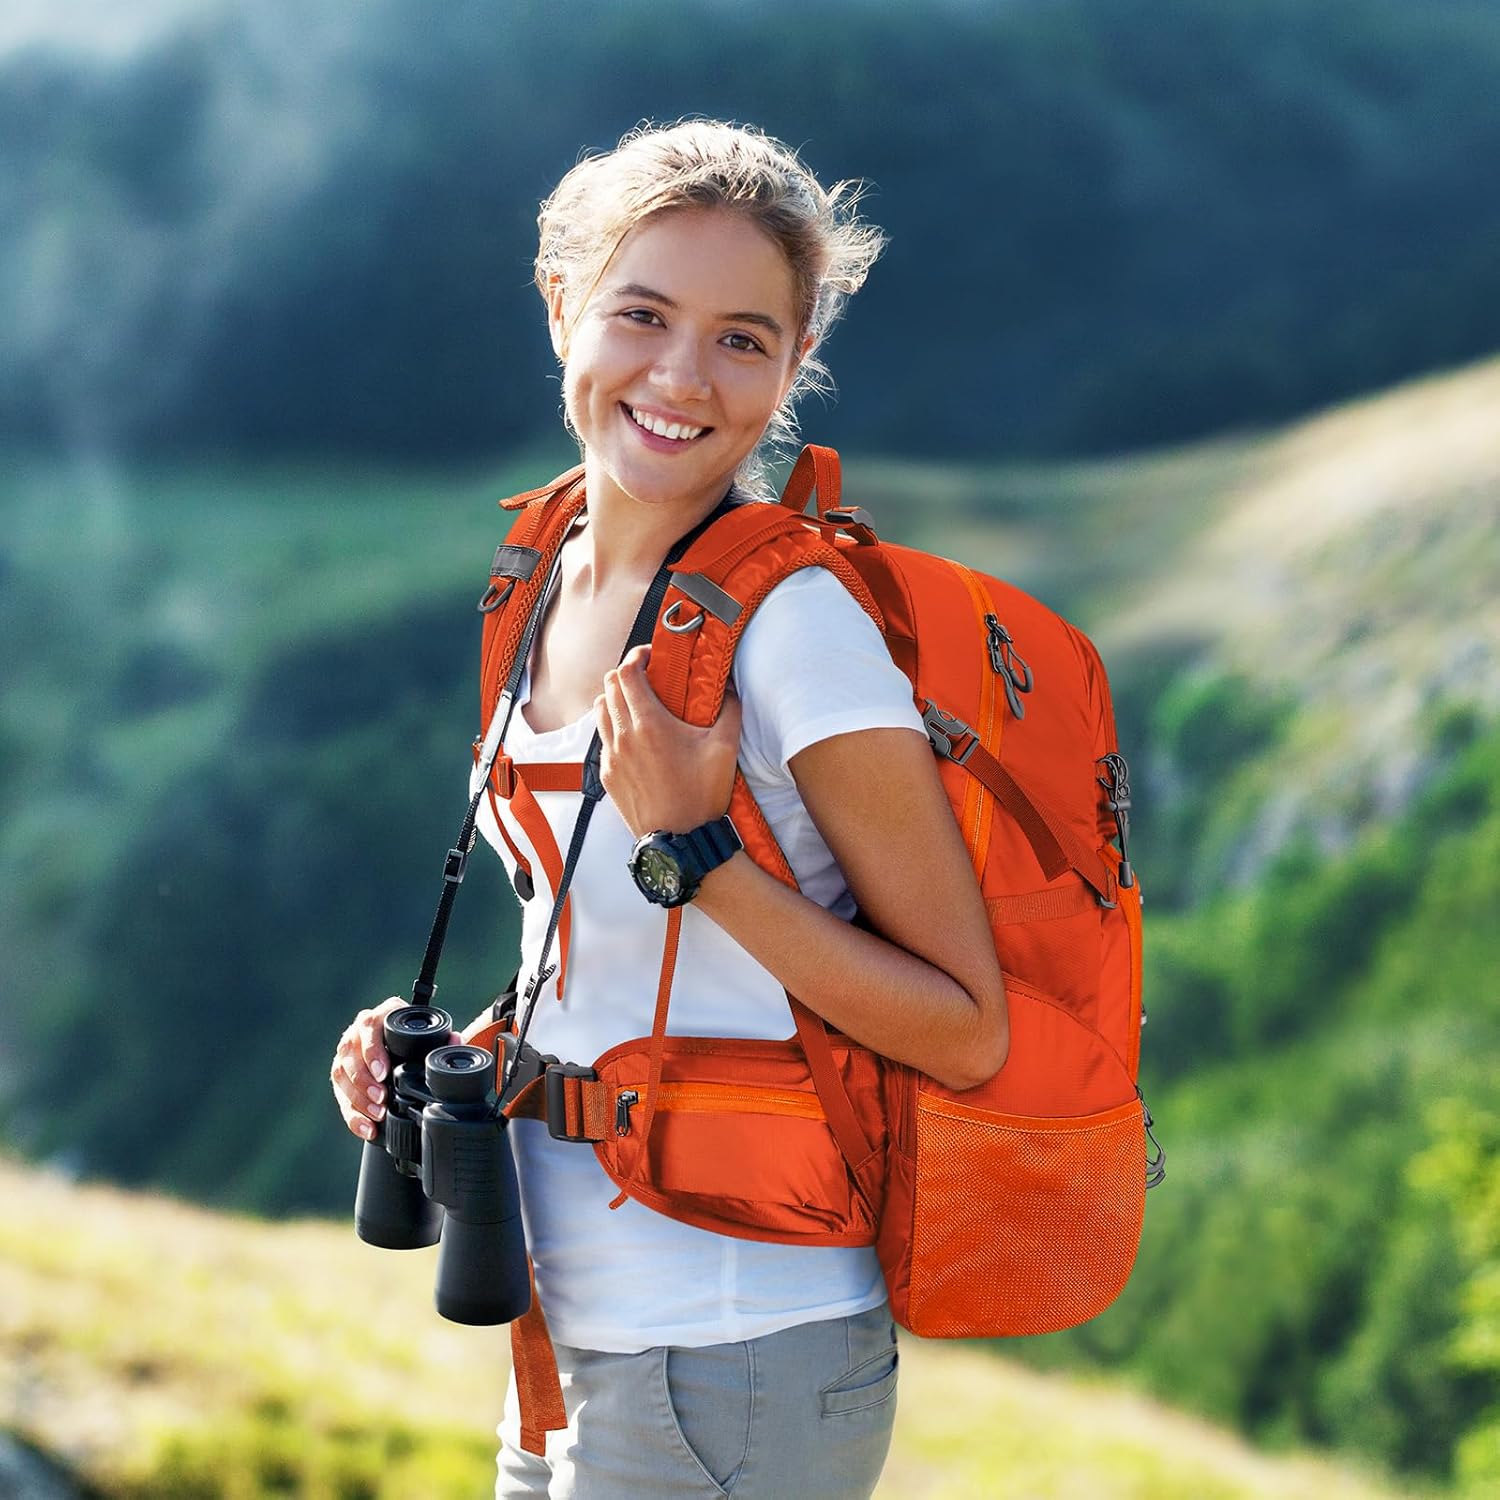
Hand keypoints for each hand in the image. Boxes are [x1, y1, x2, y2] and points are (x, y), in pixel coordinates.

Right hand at [330, 997, 457, 1140]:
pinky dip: (353, 1115)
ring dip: (358, 1098)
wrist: (407, 1049)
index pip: (368, 1027)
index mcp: (381, 1016)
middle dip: (364, 1080)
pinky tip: (367, 1128)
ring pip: (341, 1074)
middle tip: (382, 1097)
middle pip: (350, 1053)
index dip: (372, 1051)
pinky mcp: (342, 1076)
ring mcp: (348, 1053)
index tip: (383, 1073)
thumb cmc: (420, 1040)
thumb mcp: (430, 1037)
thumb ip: (443, 1039)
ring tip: (378, 1114)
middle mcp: (359, 1032)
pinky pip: (340, 1095)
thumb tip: (455, 1040)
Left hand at [595, 644, 742, 838]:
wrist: (681, 841)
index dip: (637, 656)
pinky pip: (602, 739)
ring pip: (600, 711)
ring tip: (638, 704)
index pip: (626, 673)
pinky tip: (635, 737)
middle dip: (626, 674)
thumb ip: (729, 710)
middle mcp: (624, 737)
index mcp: (649, 724)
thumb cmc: (702, 796)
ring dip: (615, 699)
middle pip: (608, 686)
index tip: (652, 657)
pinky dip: (614, 727)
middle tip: (647, 676)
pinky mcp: (607, 775)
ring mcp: (611, 757)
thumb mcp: (726, 749)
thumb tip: (729, 687)